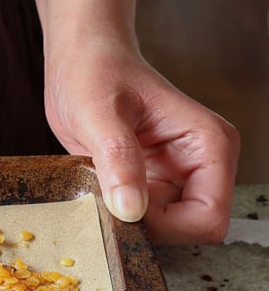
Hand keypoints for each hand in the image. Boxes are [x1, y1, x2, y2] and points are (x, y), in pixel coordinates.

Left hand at [44, 40, 239, 244]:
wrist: (82, 59)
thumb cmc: (95, 73)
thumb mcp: (99, 114)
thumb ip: (118, 160)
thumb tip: (131, 210)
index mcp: (208, 145)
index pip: (208, 218)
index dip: (165, 226)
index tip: (123, 207)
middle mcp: (201, 165)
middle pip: (188, 230)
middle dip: (145, 227)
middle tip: (104, 197)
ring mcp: (177, 177)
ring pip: (164, 231)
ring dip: (127, 222)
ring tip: (99, 187)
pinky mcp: (151, 184)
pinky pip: (141, 221)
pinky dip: (116, 216)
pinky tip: (97, 190)